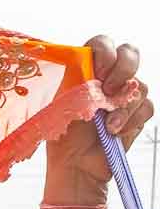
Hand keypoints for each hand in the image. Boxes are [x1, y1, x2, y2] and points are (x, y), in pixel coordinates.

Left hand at [45, 35, 150, 201]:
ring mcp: (125, 94)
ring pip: (140, 84)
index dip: (105, 52)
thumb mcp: (62, 104)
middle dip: (123, 70)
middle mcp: (109, 78)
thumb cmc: (62, 134)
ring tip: (106, 125)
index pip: (102, 44)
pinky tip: (116, 132)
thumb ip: (76, 82)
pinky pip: (146, 107)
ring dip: (123, 106)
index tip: (99, 72)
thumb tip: (92, 70)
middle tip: (109, 90)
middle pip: (130, 53)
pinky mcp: (137, 113)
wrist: (74, 165)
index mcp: (86, 70)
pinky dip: (131, 120)